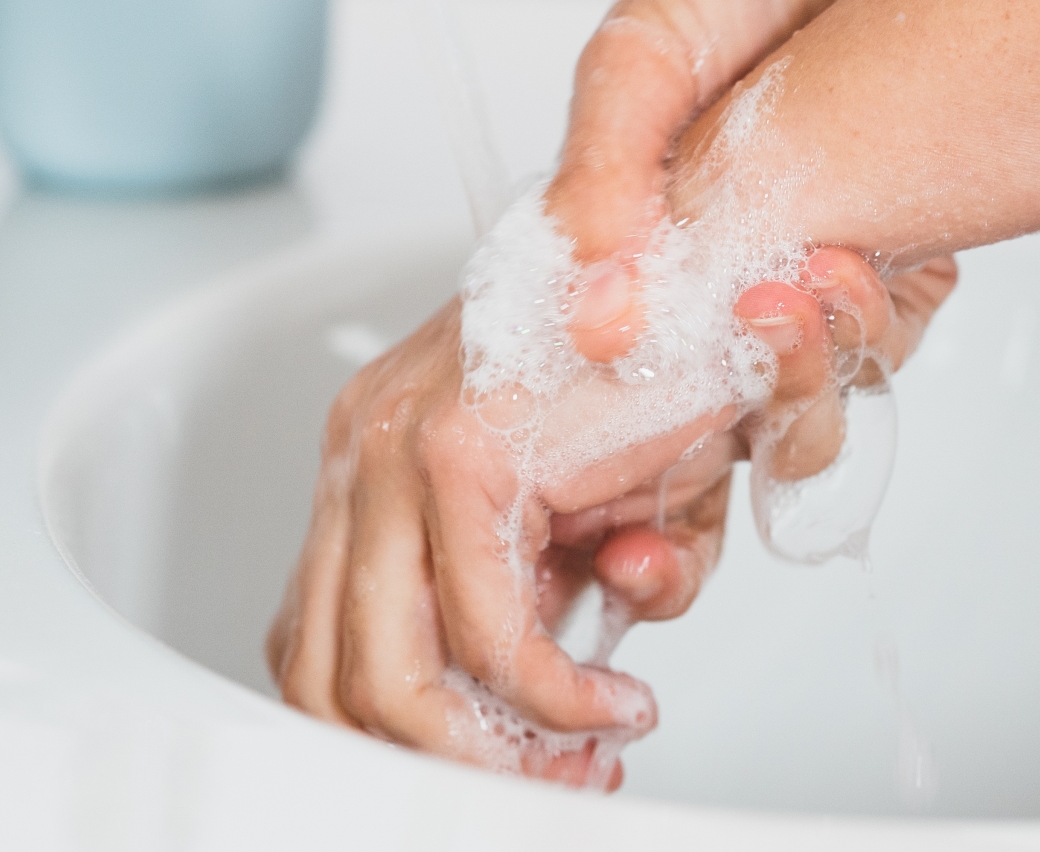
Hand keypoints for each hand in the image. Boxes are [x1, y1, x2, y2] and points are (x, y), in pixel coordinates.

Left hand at [268, 242, 956, 785]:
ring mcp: (398, 442)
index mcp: (375, 457)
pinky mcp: (461, 449)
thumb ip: (564, 598)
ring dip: (498, 747)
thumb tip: (577, 682)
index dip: (405, 730)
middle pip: (325, 672)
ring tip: (587, 754)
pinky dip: (555, 699)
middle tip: (555, 779)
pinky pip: (490, 633)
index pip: (324, 634)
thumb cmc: (666, 369)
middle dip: (443, 761)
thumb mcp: (598, 517)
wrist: (715, 260)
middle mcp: (366, 445)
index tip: (510, 765)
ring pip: (386, 673)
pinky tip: (616, 703)